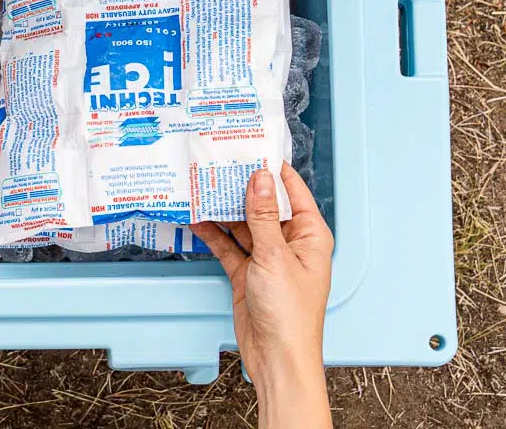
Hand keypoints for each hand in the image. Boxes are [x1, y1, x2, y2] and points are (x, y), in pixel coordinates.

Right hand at [191, 164, 332, 427]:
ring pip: (242, 224)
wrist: (276, 357)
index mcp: (309, 235)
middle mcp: (289, 243)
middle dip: (240, 187)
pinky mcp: (247, 273)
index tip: (250, 148)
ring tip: (200, 187)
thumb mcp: (274, 256)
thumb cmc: (290, 313)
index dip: (271, 169)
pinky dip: (213, 233)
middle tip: (216, 165)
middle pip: (263, 205)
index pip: (292, 190)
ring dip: (223, 210)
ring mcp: (267, 258)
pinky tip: (197, 219)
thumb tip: (259, 178)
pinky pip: (228, 245)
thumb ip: (263, 215)